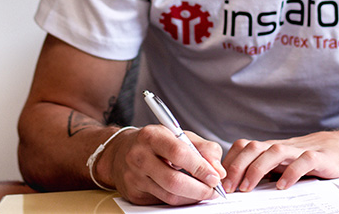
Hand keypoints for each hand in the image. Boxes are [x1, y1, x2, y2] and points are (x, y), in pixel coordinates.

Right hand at [101, 125, 225, 204]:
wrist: (120, 152)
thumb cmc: (155, 142)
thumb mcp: (178, 135)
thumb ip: (203, 148)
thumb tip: (218, 169)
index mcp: (151, 136)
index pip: (179, 153)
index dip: (200, 167)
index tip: (216, 176)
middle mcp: (139, 156)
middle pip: (174, 180)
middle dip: (200, 189)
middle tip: (214, 190)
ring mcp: (134, 177)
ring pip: (170, 196)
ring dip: (192, 197)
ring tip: (205, 192)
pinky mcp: (134, 194)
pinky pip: (163, 202)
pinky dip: (181, 200)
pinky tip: (188, 194)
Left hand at [221, 130, 338, 192]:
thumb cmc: (315, 158)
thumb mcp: (288, 163)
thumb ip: (269, 170)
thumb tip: (242, 186)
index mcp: (273, 148)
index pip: (244, 147)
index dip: (230, 161)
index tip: (219, 180)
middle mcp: (284, 146)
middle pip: (253, 147)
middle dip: (237, 167)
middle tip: (228, 187)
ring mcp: (301, 150)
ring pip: (273, 151)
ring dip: (256, 169)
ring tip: (247, 188)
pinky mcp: (320, 157)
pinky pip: (303, 162)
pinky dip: (290, 173)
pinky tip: (281, 186)